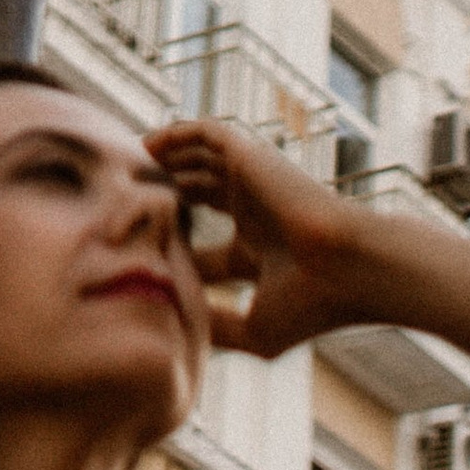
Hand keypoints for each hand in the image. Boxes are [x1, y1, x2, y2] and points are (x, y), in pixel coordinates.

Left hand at [144, 119, 379, 356]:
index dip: (171, 252)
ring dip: (164, 161)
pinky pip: (208, 133)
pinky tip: (147, 143)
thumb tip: (179, 336)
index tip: (133, 259)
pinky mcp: (251, 157)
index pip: (205, 250)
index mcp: (258, 252)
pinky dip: (178, 133)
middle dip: (161, 199)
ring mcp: (254, 183)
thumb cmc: (313, 304)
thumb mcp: (256, 328)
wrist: (349, 269)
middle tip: (119, 204)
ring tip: (126, 166)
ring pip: (200, 160)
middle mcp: (254, 213)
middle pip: (198, 197)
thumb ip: (216, 328)